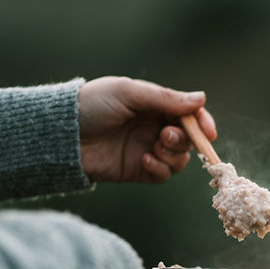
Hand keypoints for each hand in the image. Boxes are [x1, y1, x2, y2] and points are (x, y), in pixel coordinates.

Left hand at [77, 77, 217, 182]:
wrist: (62, 135)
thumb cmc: (91, 105)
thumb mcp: (128, 93)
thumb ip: (165, 98)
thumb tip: (201, 99)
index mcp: (153, 105)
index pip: (188, 114)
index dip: (202, 123)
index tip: (208, 132)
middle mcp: (153, 127)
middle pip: (187, 138)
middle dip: (183, 139)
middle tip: (164, 136)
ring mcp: (147, 149)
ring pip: (179, 159)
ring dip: (173, 155)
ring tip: (153, 148)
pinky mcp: (138, 170)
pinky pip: (163, 175)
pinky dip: (160, 169)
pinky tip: (143, 160)